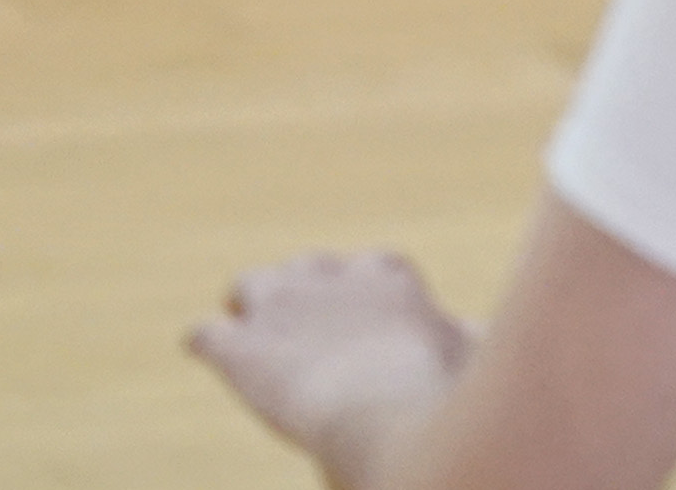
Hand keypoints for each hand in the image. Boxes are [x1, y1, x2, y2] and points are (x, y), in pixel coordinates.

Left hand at [189, 250, 473, 488]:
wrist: (388, 405)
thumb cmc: (445, 389)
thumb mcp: (475, 353)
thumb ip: (471, 339)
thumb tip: (474, 334)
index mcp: (390, 279)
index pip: (373, 269)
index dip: (363, 296)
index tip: (365, 321)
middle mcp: (331, 278)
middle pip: (307, 270)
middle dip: (303, 295)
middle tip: (302, 332)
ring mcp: (280, 307)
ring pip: (252, 287)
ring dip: (250, 308)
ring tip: (248, 331)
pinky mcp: (241, 349)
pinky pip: (206, 333)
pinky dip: (204, 340)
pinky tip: (200, 346)